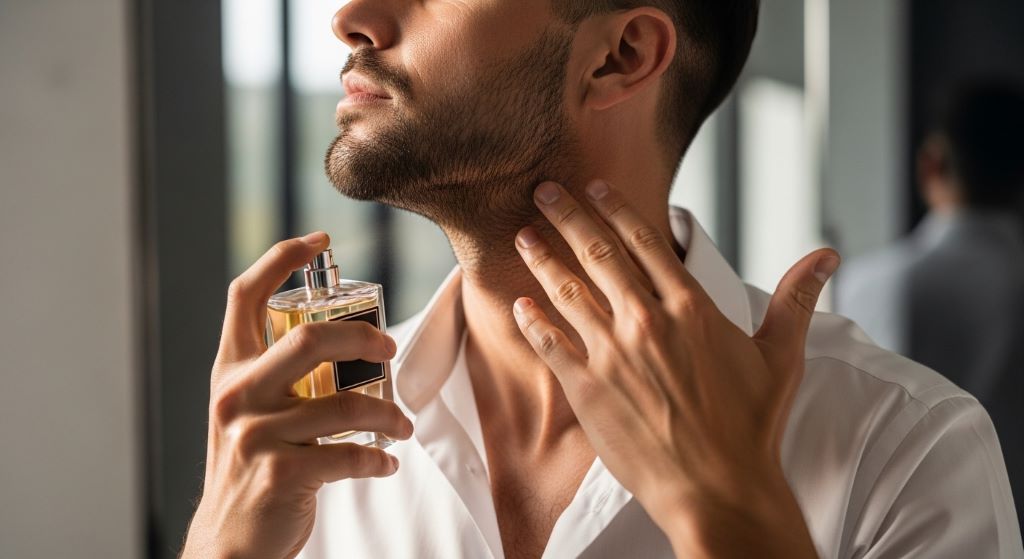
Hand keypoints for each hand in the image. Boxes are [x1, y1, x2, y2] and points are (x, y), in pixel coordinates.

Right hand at [182, 233, 414, 558]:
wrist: (228, 541)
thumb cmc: (250, 468)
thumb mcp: (247, 411)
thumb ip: (275, 375)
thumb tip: (340, 339)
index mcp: (230, 371)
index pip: (244, 296)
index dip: (280, 258)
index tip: (318, 239)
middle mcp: (237, 396)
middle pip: (308, 339)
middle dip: (361, 336)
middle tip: (389, 347)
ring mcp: (256, 436)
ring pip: (343, 405)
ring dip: (387, 415)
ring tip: (401, 426)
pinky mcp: (281, 475)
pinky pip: (348, 455)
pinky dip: (377, 459)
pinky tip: (384, 463)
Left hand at [512, 180, 836, 557]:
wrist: (718, 488)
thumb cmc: (751, 425)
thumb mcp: (781, 355)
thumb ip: (796, 299)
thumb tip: (826, 256)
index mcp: (690, 307)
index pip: (645, 242)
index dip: (616, 210)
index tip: (595, 188)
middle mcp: (646, 321)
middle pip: (598, 254)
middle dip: (566, 216)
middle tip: (542, 191)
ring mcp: (612, 353)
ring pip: (567, 291)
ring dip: (542, 258)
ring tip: (523, 235)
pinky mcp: (587, 387)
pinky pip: (550, 343)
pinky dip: (531, 320)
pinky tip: (518, 304)